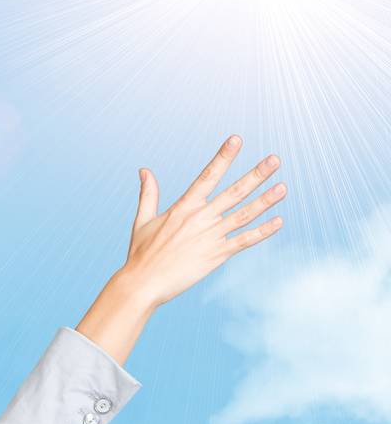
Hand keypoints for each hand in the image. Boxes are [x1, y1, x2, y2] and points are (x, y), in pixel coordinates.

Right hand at [119, 134, 285, 309]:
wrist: (144, 283)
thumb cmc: (141, 253)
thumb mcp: (142, 220)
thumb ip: (148, 194)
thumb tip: (144, 170)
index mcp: (183, 208)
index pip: (207, 176)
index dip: (223, 157)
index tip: (236, 140)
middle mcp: (200, 219)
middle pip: (234, 192)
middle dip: (256, 175)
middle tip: (275, 160)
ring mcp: (211, 237)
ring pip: (244, 215)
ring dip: (265, 200)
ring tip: (282, 187)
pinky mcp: (217, 255)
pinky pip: (244, 241)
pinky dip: (262, 232)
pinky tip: (278, 222)